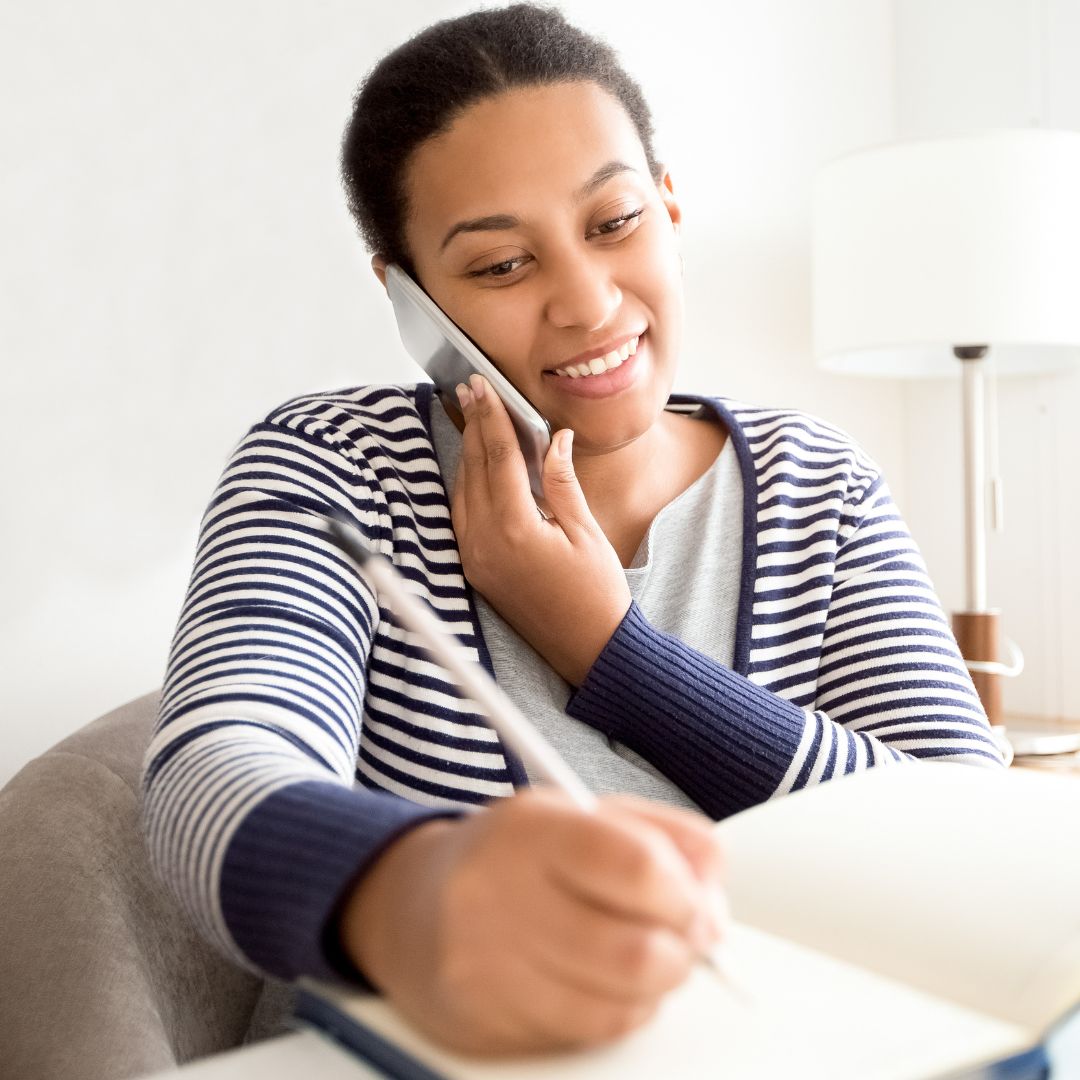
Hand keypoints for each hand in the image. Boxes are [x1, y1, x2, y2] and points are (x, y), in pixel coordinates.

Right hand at [339, 790, 725, 1055]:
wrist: (410, 905)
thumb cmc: (510, 854)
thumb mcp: (580, 813)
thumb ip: (659, 833)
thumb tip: (714, 880)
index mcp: (529, 829)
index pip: (635, 867)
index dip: (687, 895)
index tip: (700, 904)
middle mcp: (498, 897)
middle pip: (635, 952)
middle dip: (682, 950)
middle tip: (687, 936)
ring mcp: (486, 968)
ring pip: (618, 1004)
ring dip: (654, 985)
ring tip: (644, 954)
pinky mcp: (484, 1024)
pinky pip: (588, 1033)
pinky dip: (617, 1011)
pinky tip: (604, 981)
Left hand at [451, 375, 630, 685]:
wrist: (590, 650)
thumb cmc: (596, 594)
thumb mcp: (586, 531)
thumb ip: (562, 482)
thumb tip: (554, 438)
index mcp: (514, 529)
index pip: (496, 457)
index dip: (490, 417)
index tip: (482, 385)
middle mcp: (484, 543)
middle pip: (472, 470)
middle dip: (473, 427)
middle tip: (471, 391)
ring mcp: (475, 559)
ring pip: (461, 492)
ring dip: (467, 455)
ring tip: (475, 421)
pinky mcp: (476, 571)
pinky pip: (462, 518)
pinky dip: (468, 487)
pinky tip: (477, 469)